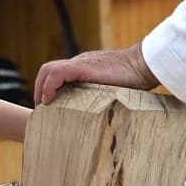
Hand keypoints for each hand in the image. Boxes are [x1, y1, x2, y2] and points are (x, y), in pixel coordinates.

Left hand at [33, 45, 156, 104]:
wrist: (144, 64)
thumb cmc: (137, 79)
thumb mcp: (115, 90)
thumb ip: (105, 98)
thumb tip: (105, 121)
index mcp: (86, 68)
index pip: (59, 74)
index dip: (50, 88)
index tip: (49, 106)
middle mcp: (80, 63)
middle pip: (49, 70)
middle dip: (40, 88)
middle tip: (41, 108)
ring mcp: (81, 63)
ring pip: (49, 69)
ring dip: (41, 88)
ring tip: (43, 105)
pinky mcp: (83, 66)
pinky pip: (57, 73)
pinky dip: (49, 86)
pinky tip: (49, 100)